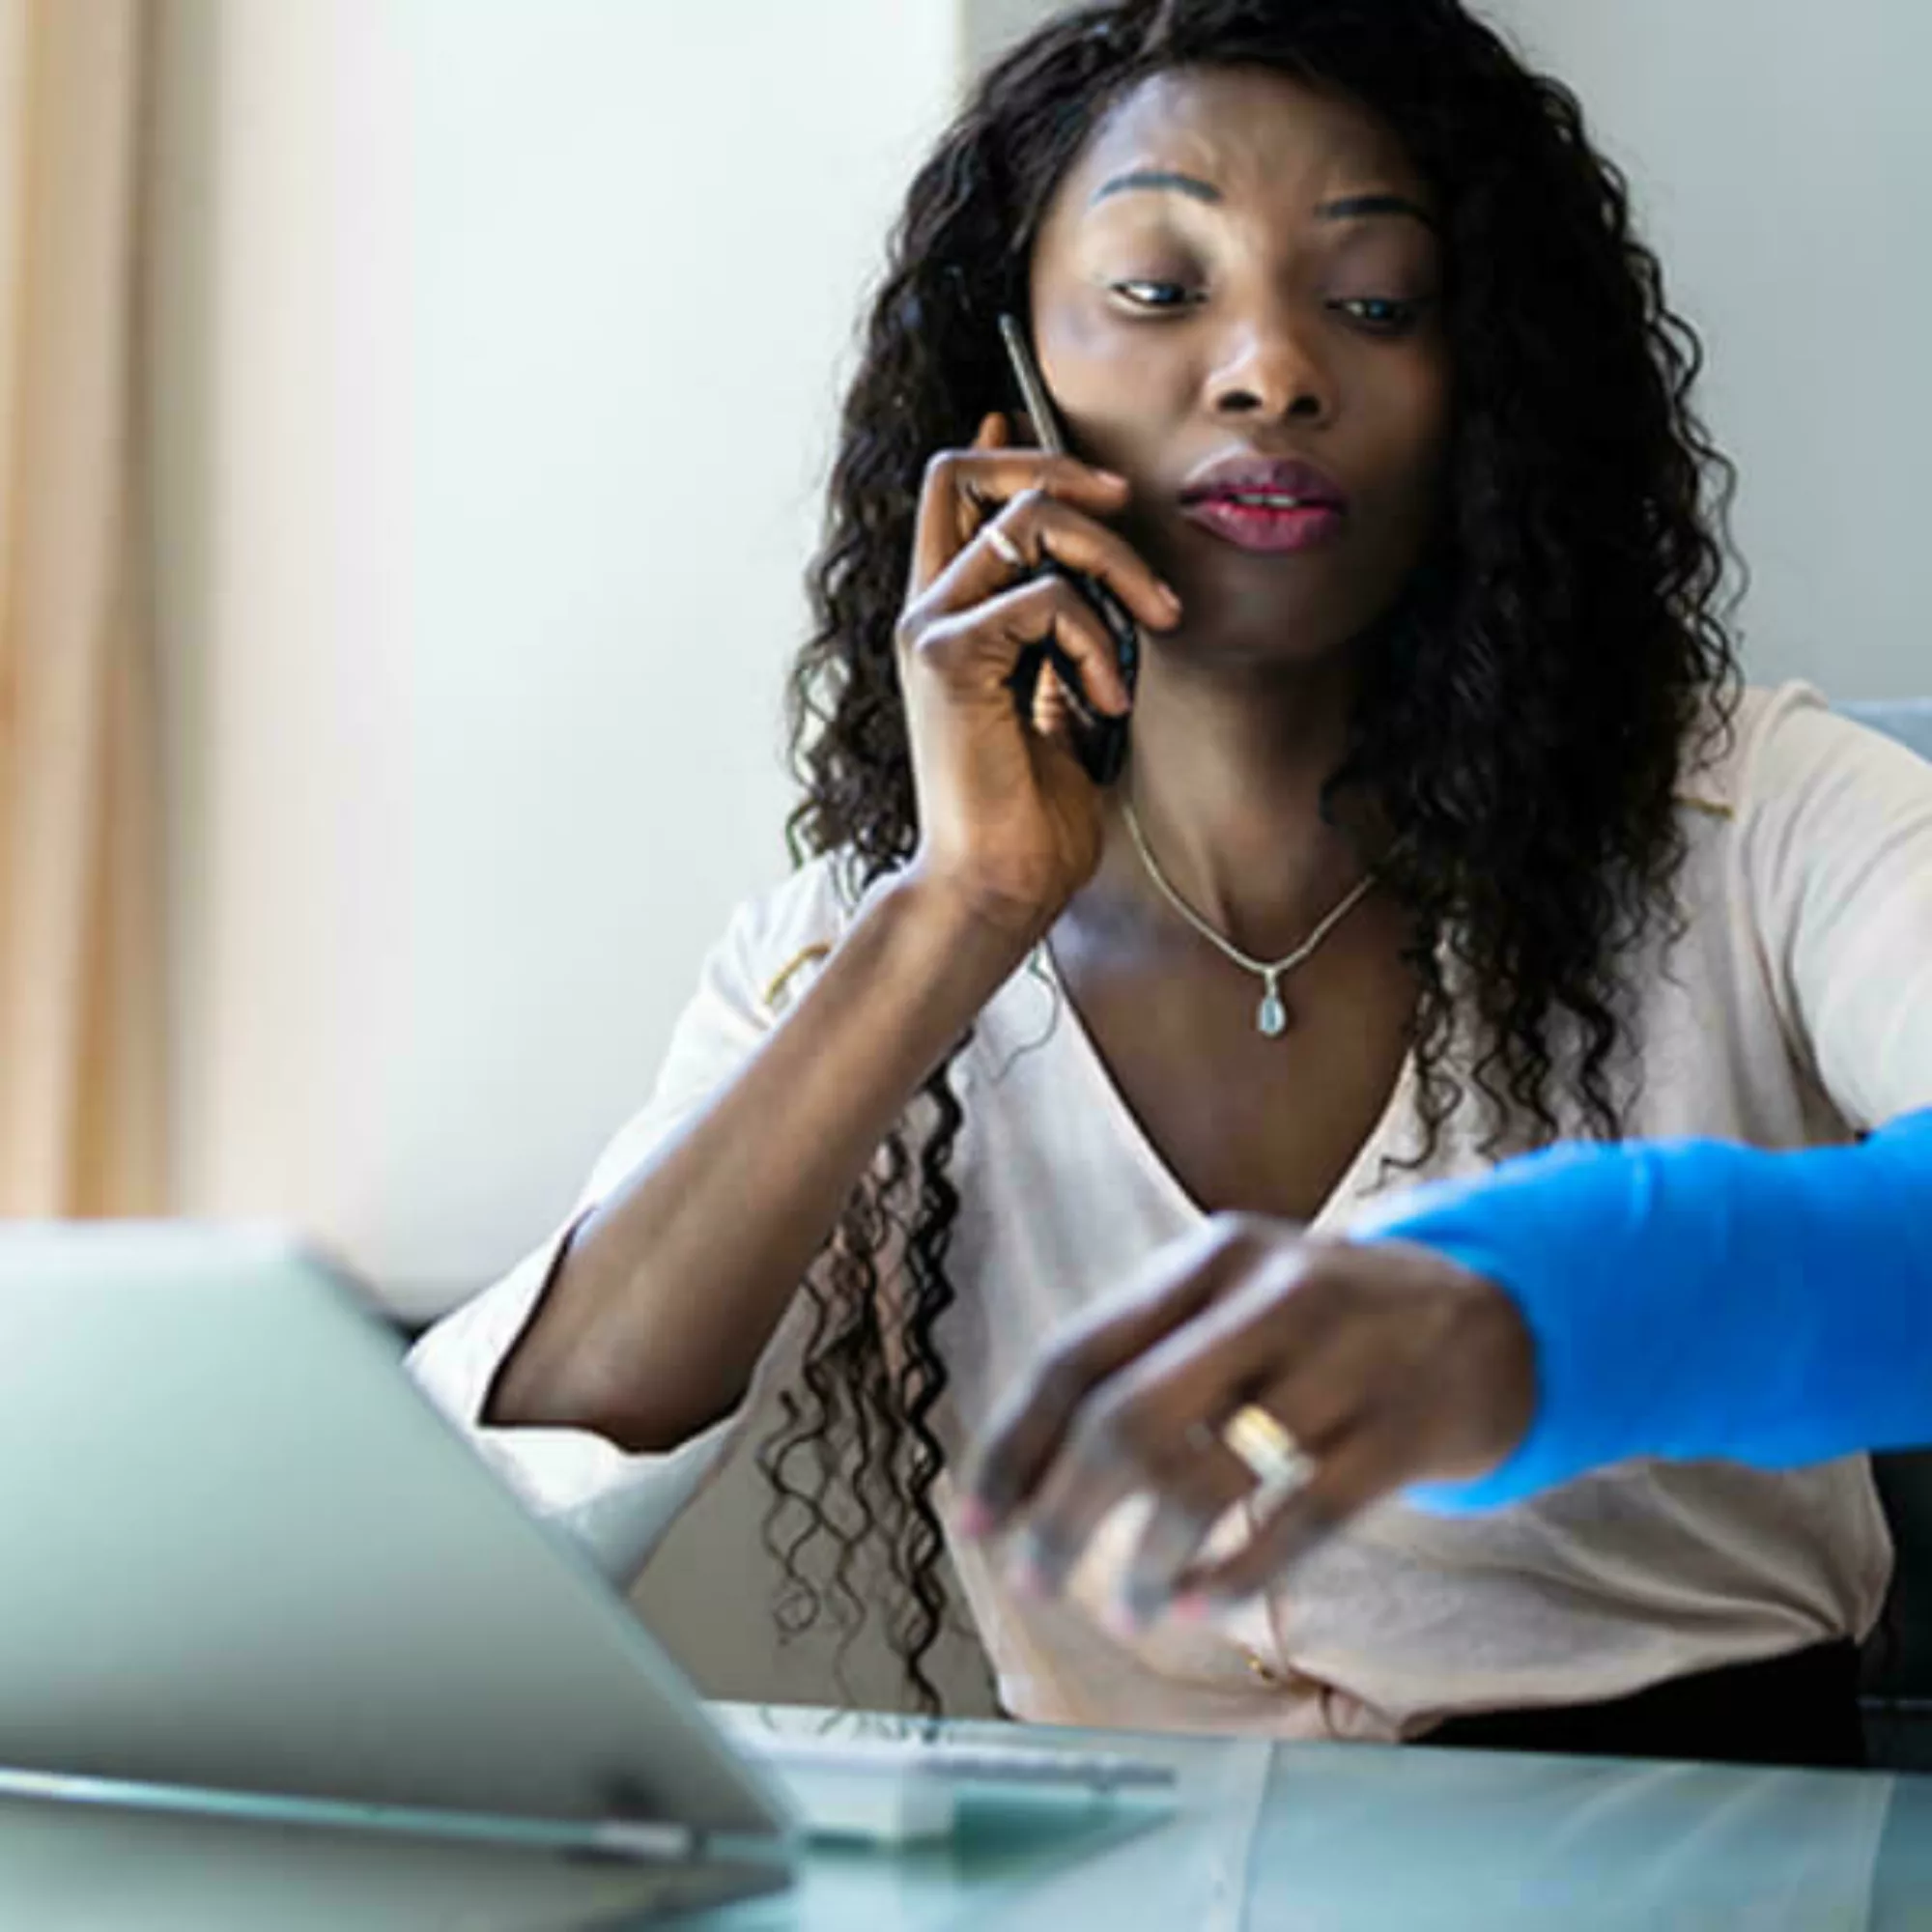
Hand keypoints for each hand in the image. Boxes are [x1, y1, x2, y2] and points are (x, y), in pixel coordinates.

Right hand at [897, 414, 1181, 944]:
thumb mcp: (1057, 702)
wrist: (996, 888)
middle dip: (1062, 469)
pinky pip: (1044, 599)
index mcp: (948, 616)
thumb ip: (1058, 637)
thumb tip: (1084, 582)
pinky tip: (1105, 699)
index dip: (1013, 450)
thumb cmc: (1030, 815)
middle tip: (1129, 510)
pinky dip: (1095, 639)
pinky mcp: (948, 660)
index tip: (1091, 468)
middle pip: (970, 472)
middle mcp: (926, 611)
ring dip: (1115, 559)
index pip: (956, 490)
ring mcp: (929, 630)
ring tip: (1157, 622)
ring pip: (1027, 521)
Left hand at [957, 1216, 1534, 1631]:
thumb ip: (1150, 1355)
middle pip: (1129, 1417)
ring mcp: (1346, 1359)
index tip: (976, 1521)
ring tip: (1128, 1612)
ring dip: (1150, 1560)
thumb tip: (1027, 1469)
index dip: (1016, 1445)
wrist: (1497, 1315)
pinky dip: (1242, 1572)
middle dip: (1065, 1511)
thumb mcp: (1240, 1298)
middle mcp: (1270, 1295)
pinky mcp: (1406, 1429)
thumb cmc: (1327, 1325)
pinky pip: (1304, 1515)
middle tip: (1037, 1581)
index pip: (1079, 1354)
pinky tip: (1202, 1601)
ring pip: (1210, 1475)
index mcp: (1208, 1260)